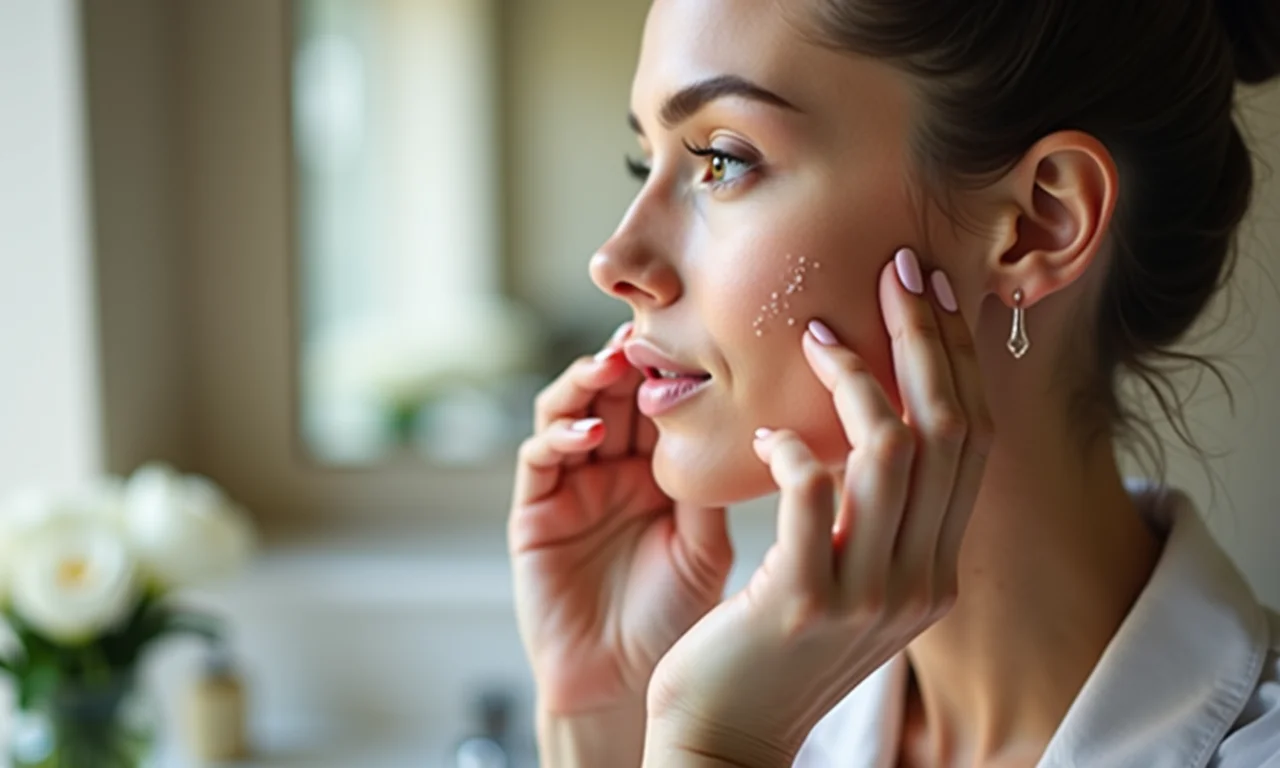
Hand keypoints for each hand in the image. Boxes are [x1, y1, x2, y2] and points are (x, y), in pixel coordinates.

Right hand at [508, 322, 734, 722]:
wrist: (624, 684)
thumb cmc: (673, 617)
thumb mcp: (705, 544)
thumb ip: (709, 485)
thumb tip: (735, 415)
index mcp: (658, 472)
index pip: (658, 402)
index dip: (668, 367)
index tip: (692, 331)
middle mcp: (612, 470)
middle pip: (611, 394)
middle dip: (624, 358)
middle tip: (644, 331)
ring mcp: (570, 487)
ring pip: (568, 411)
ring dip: (586, 382)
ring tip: (612, 365)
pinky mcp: (535, 512)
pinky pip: (540, 459)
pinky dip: (559, 436)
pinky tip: (587, 433)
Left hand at [642, 251, 993, 767]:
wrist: (728, 732)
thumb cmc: (775, 647)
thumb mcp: (848, 579)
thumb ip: (873, 516)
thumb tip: (871, 423)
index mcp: (937, 568)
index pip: (972, 443)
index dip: (957, 361)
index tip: (932, 294)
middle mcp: (920, 579)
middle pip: (949, 432)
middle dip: (925, 340)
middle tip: (896, 273)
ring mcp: (868, 592)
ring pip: (893, 452)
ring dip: (856, 380)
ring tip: (816, 336)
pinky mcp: (804, 598)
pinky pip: (813, 493)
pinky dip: (794, 448)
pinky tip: (768, 436)